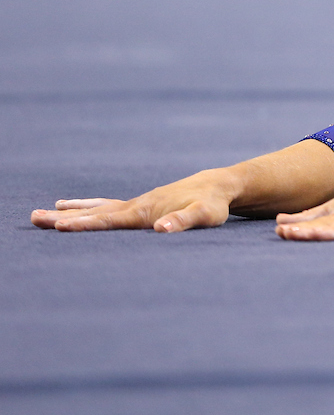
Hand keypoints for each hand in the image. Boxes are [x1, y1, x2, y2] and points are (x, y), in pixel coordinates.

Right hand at [30, 170, 235, 232]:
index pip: (108, 220)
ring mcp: (139, 204)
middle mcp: (137, 206)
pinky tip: (82, 210)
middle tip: (34, 218)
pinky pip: (111, 208)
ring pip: (100, 208)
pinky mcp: (144, 205)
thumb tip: (161, 230)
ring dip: (74, 211)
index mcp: (145, 212)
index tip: (58, 226)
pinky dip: (92, 209)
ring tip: (47, 211)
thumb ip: (183, 221)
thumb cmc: (213, 203)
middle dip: (65, 218)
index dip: (84, 225)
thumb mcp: (204, 216)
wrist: (219, 185)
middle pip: (95, 213)